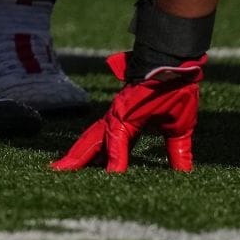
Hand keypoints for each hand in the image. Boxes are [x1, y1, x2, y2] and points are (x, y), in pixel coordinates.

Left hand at [52, 51, 204, 172]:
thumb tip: (184, 172)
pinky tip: (111, 172)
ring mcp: (117, 113)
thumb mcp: (177, 130)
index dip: (102, 159)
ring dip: (81, 157)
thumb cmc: (176, 91)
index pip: (111, 146)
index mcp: (128, 122)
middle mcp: (117, 118)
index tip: (92, 173)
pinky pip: (117, 137)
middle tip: (55, 171)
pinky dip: (115, 155)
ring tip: (63, 171)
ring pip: (95, 140)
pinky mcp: (124, 111)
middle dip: (77, 158)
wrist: (175, 65)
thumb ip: (176, 151)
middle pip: (92, 142)